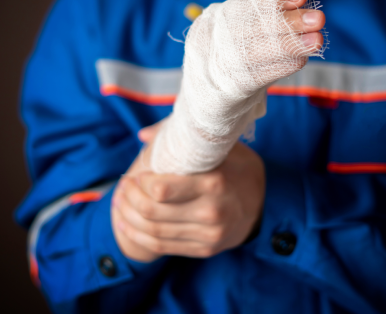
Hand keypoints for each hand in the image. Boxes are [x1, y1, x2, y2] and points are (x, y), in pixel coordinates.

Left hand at [111, 123, 265, 261]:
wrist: (266, 202)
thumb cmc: (236, 167)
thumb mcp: (220, 145)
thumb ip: (181, 136)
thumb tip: (143, 135)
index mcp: (214, 182)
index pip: (161, 189)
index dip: (140, 183)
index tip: (135, 173)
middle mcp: (212, 212)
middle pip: (153, 212)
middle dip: (129, 199)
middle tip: (123, 187)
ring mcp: (209, 235)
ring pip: (154, 231)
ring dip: (128, 218)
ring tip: (119, 204)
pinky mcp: (205, 249)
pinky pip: (162, 247)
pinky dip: (138, 236)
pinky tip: (126, 223)